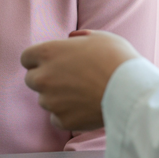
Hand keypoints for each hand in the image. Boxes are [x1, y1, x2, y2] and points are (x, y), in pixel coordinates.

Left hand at [21, 30, 140, 131]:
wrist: (131, 91)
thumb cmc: (118, 59)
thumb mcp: (99, 37)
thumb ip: (79, 38)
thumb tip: (71, 38)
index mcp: (49, 52)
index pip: (26, 57)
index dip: (38, 60)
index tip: (50, 63)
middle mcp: (44, 77)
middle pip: (31, 79)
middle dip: (45, 79)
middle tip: (67, 79)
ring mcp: (51, 101)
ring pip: (44, 100)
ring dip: (56, 97)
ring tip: (82, 94)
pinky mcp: (62, 120)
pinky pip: (56, 118)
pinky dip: (66, 115)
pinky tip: (84, 108)